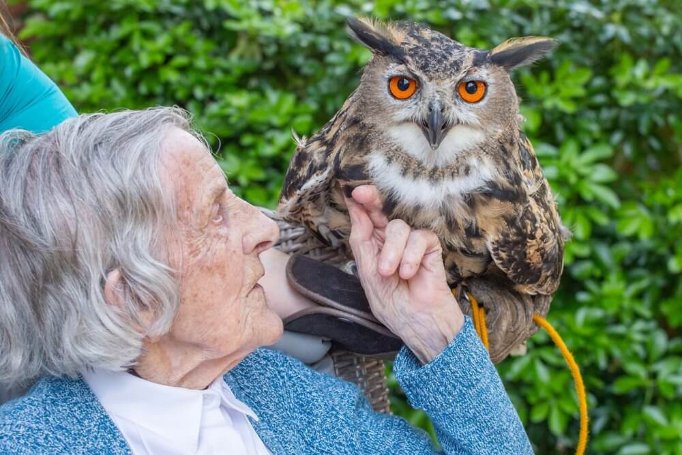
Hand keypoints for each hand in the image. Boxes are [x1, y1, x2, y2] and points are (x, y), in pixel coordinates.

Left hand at [346, 185, 463, 363]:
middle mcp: (393, 241)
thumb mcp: (369, 273)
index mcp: (374, 246)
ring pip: (399, 227)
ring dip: (391, 251)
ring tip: (390, 273)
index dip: (360, 203)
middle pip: (383, 211)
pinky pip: (419, 237)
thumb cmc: (393, 304)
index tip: (350, 191)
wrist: (419, 325)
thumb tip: (355, 210)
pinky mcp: (431, 249)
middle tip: (362, 194)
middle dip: (372, 201)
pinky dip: (411, 255)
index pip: (367, 218)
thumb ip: (362, 241)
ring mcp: (412, 243)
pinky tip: (409, 272)